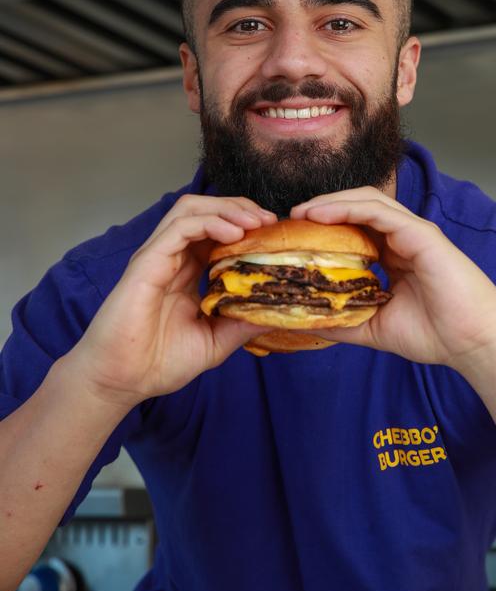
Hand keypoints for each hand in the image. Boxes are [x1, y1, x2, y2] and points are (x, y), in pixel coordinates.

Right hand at [67, 196, 275, 408]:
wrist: (121, 382)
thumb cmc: (159, 362)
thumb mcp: (215, 342)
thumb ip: (242, 323)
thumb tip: (278, 313)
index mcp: (186, 271)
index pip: (217, 231)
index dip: (246, 225)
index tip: (273, 233)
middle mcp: (172, 257)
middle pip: (206, 210)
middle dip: (240, 208)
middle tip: (269, 220)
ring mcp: (157, 257)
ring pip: (191, 209)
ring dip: (226, 209)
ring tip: (254, 222)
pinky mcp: (146, 263)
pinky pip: (179, 228)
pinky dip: (209, 222)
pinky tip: (233, 234)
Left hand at [291, 187, 495, 374]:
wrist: (475, 345)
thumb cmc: (436, 335)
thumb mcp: (374, 328)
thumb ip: (342, 320)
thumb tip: (304, 321)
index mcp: (393, 255)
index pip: (353, 228)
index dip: (322, 226)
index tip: (292, 237)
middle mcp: (402, 238)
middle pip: (356, 208)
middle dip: (321, 209)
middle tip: (289, 220)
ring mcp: (413, 232)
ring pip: (366, 202)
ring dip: (330, 203)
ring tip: (300, 213)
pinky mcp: (422, 234)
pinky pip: (380, 212)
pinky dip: (349, 208)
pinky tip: (321, 215)